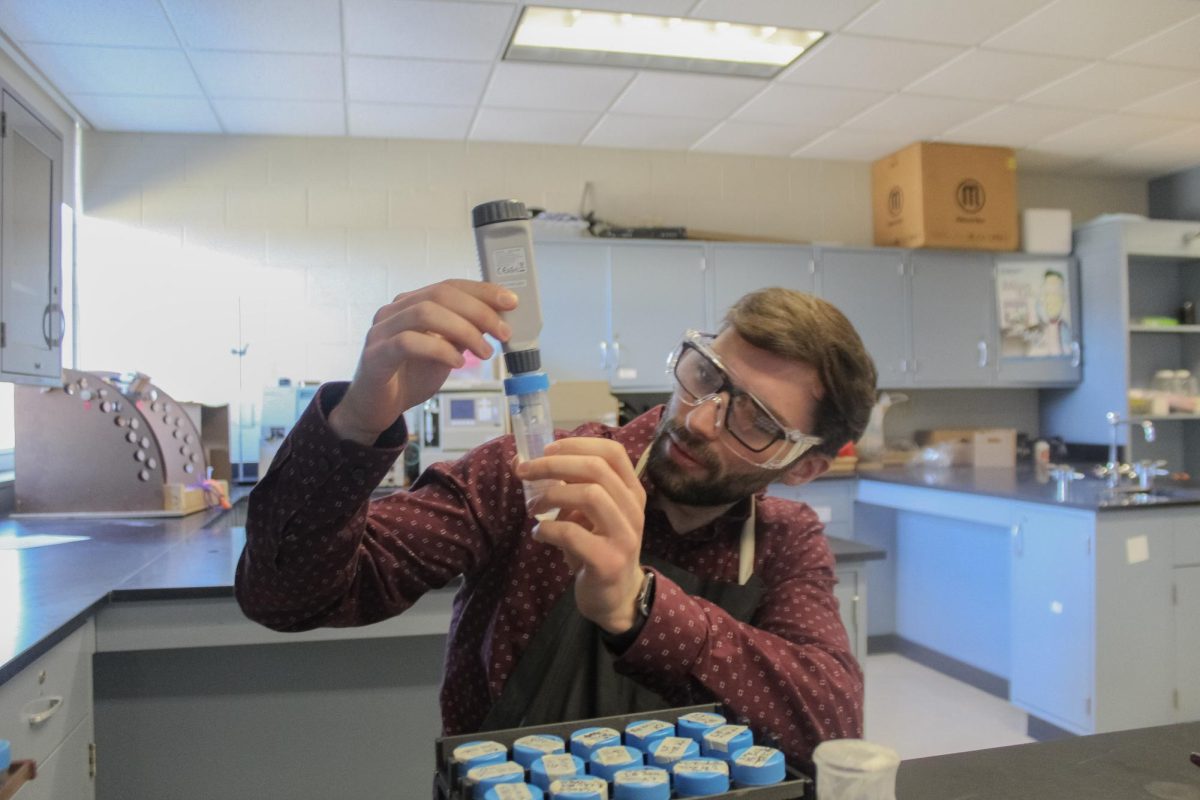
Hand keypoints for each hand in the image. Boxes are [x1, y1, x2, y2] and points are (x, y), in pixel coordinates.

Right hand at [330, 280, 515, 444]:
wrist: (377, 408)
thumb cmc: (410, 376)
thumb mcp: (446, 352)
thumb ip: (464, 335)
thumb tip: (497, 323)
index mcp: (412, 303)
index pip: (449, 286)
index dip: (481, 290)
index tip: (510, 302)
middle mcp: (394, 310)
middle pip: (440, 294)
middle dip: (478, 311)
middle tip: (503, 332)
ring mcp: (381, 330)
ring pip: (425, 313)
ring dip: (463, 330)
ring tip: (485, 353)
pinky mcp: (375, 354)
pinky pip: (408, 342)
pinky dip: (439, 349)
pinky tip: (457, 363)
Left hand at [515, 438, 647, 633]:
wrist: (616, 597)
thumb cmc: (598, 547)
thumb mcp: (589, 514)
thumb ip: (568, 488)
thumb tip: (524, 462)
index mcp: (631, 491)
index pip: (612, 452)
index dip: (577, 444)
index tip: (547, 449)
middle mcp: (633, 510)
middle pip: (596, 468)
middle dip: (554, 465)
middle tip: (525, 472)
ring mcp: (625, 536)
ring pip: (589, 495)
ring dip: (552, 496)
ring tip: (534, 508)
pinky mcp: (608, 562)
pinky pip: (572, 534)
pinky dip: (547, 529)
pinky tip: (538, 533)